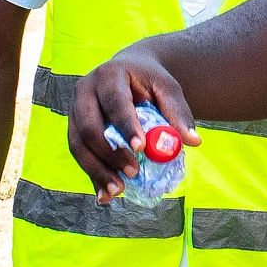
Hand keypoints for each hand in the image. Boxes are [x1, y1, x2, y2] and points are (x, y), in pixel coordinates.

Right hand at [65, 54, 195, 192]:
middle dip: (110, 154)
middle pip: (89, 126)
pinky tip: (105, 195)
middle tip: (133, 173)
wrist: (129, 71)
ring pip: (78, 144)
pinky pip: (79, 154)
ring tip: (119, 190)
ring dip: (97, 170)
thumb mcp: (167, 89)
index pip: (114, 102)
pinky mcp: (73, 128)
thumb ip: (178, 113)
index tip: (140, 148)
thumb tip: (193, 141)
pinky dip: (92, 175)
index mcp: (109, 75)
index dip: (125, 126)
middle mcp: (85, 90)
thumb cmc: (150, 81)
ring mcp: (74, 110)